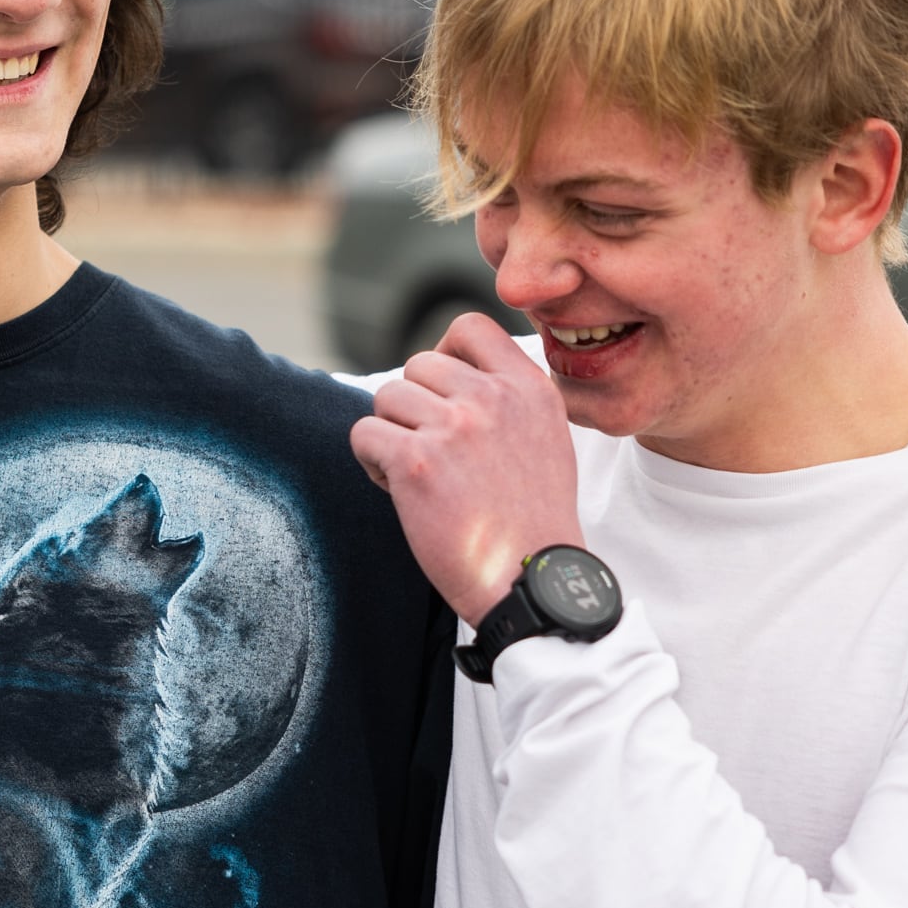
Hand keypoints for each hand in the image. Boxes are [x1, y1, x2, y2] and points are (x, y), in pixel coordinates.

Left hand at [347, 312, 582, 622]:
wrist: (532, 581)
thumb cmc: (531, 520)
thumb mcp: (544, 439)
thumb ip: (506, 398)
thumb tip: (447, 370)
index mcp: (530, 389)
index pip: (469, 327)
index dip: (444, 354)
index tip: (444, 394)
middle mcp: (494, 398)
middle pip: (417, 365)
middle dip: (414, 406)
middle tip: (431, 452)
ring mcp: (454, 427)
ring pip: (386, 397)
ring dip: (391, 435)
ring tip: (417, 474)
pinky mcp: (416, 461)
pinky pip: (364, 433)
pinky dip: (371, 462)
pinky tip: (398, 490)